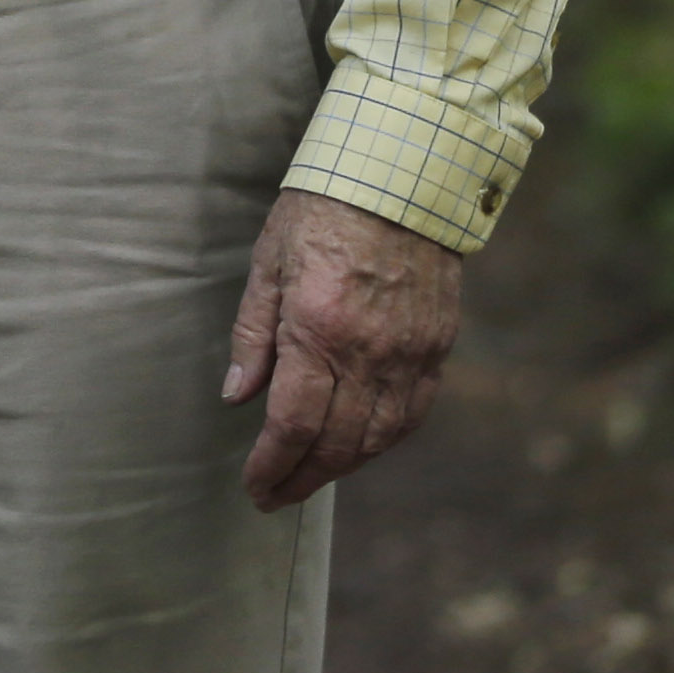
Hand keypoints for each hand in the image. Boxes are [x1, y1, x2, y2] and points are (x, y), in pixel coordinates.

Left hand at [222, 190, 464, 511]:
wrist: (401, 175)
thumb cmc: (321, 210)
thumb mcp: (268, 264)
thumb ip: (252, 337)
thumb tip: (236, 399)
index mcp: (318, 330)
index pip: (291, 425)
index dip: (270, 466)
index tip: (254, 488)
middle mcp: (368, 353)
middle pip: (336, 445)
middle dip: (302, 480)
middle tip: (276, 497)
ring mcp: (409, 354)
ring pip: (378, 439)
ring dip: (343, 468)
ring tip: (312, 476)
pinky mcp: (437, 347)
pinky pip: (412, 413)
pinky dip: (385, 441)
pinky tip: (363, 447)